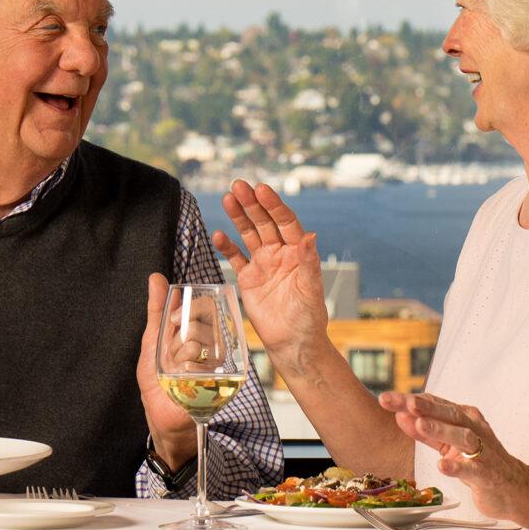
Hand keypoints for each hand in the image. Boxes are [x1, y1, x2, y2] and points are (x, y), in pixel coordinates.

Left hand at [135, 274, 201, 472]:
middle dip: (178, 339)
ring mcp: (217, 363)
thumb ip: (156, 310)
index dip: (185, 313)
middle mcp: (211, 346)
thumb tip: (156, 278)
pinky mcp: (222, 381)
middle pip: (198, 324)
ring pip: (199, 343)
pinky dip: (188, 372)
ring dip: (180, 357)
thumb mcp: (152, 343)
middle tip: (172, 355)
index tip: (175, 322)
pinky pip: (204, 364)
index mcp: (197, 333)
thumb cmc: (158, 383)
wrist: (166, 421)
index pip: (200, 308)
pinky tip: (184, 379)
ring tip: (176, 371)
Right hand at [210, 182, 330, 369]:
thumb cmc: (308, 318)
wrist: (293, 343)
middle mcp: (280, 254)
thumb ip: (308, 262)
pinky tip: (218, 235)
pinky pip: (235, 258)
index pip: (285, 222)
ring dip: (239, 217)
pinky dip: (227, 247)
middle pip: (264, 222)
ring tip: (228, 198)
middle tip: (238, 186)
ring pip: (249, 234)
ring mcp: (263, 265)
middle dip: (252, 204)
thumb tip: (310, 235)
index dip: (274, 205)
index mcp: (297, 253)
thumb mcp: (311, 289)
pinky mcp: (248, 279)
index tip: (262, 189)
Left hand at [378, 391, 528, 527]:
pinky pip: (472, 469)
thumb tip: (399, 414)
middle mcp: (474, 429)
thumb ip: (425, 431)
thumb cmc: (479, 460)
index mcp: (464, 418)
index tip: (385, 399)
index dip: (409, 401)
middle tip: (404, 403)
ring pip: (462, 436)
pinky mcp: (487, 474)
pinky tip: (442, 465)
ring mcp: (482, 451)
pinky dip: (457, 467)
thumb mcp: (449, 443)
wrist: (513, 487)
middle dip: (425, 407)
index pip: (435, 404)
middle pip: (449, 414)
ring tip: (420, 425)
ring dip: (441, 429)